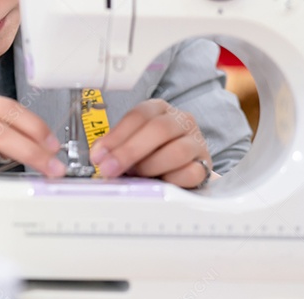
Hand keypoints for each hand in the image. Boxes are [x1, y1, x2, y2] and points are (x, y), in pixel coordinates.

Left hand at [89, 99, 213, 187]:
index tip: (99, 155)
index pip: (139, 115)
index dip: (116, 136)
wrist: (179, 168)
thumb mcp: (129, 144)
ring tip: (137, 175)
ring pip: (178, 151)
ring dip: (151, 166)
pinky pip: (191, 172)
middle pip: (159, 129)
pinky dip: (172, 180)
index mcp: (159, 109)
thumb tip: (99, 156)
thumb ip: (114, 147)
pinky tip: (160, 182)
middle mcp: (181, 121)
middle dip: (129, 151)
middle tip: (110, 169)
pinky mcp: (204, 164)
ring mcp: (196, 142)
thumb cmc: (150, 153)